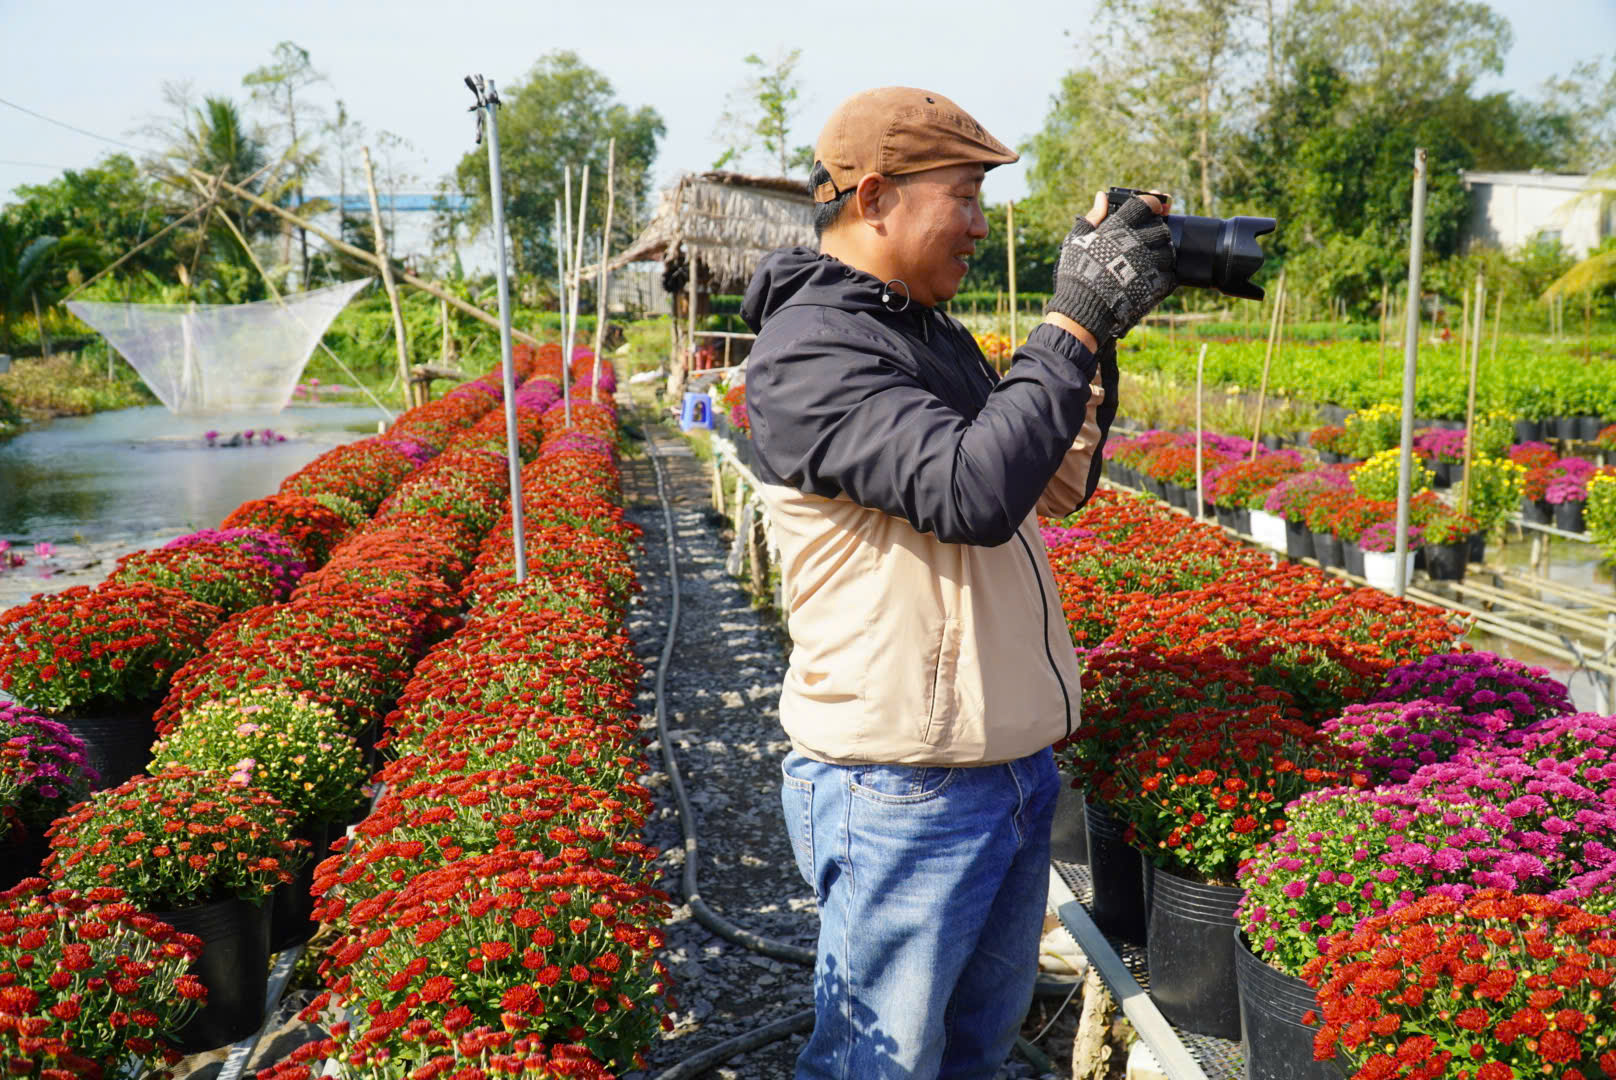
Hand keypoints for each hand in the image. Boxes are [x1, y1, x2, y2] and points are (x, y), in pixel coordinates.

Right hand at [1044, 191, 1175, 342]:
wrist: (1083, 310)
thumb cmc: (1076, 274)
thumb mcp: (1077, 241)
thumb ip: (1092, 217)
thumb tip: (1101, 196)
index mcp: (1118, 228)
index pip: (1144, 204)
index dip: (1151, 202)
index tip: (1152, 206)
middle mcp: (1137, 242)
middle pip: (1161, 227)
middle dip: (1157, 229)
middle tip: (1148, 238)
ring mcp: (1148, 263)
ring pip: (1169, 249)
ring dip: (1163, 252)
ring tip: (1150, 259)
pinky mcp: (1155, 284)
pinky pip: (1171, 273)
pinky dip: (1165, 274)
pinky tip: (1152, 277)